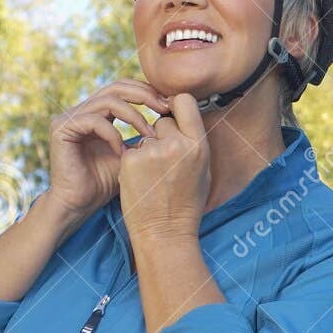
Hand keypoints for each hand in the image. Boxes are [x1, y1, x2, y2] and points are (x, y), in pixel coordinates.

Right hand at [45, 80, 171, 225]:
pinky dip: (113, 134)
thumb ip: (145, 136)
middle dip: (144, 95)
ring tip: (150, 135)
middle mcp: (82, 110)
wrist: (79, 204)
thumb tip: (174, 120)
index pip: (124, 88)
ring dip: (134, 116)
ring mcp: (70, 117)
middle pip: (116, 86)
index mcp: (98, 112)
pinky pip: (94, 121)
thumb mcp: (133, 155)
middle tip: (165, 108)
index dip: (147, 92)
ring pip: (108, 101)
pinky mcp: (61, 128)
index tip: (169, 106)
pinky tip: (122, 152)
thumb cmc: (106, 183)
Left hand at [118, 93, 210, 240]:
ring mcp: (151, 152)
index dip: (174, 105)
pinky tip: (140, 181)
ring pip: (144, 136)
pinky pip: (130, 150)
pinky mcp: (130, 161)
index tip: (171, 115)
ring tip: (153, 177)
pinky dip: (133, 162)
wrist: (164, 233)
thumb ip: (193, 140)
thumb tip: (182, 112)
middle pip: (162, 120)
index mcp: (198, 145)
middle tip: (163, 162)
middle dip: (160, 135)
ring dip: (146, 150)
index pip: (184, 100)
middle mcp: (176, 145)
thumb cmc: (186, 203)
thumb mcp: (202, 169)